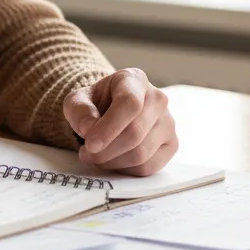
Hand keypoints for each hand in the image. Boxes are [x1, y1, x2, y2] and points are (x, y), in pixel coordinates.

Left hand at [63, 68, 177, 175]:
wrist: (110, 110)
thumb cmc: (95, 103)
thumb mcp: (77, 100)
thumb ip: (80, 111)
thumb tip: (89, 129)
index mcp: (134, 79)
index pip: (129, 103)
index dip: (109, 127)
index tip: (90, 144)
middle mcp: (157, 98)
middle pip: (135, 132)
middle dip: (106, 150)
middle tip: (86, 154)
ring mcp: (168, 122)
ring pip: (142, 153)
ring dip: (113, 161)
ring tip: (95, 157)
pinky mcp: (172, 144)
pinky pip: (149, 167)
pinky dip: (125, 170)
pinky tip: (112, 161)